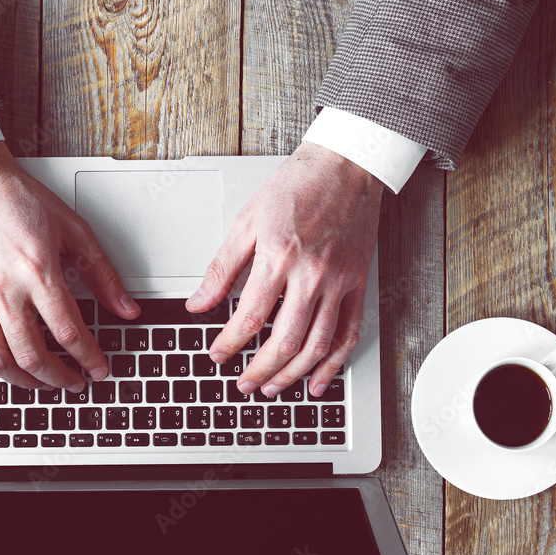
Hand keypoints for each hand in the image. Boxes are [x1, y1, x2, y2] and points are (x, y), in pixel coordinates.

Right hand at [0, 141, 139, 391]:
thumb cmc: (16, 199)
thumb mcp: (72, 229)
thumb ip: (102, 273)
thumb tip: (127, 307)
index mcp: (37, 271)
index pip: (68, 331)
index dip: (88, 358)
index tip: (98, 369)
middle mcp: (3, 290)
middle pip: (33, 355)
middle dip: (59, 378)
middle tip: (74, 383)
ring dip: (25, 381)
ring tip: (43, 382)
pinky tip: (4, 367)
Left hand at [185, 141, 383, 396]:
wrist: (347, 165)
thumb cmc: (297, 187)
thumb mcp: (247, 221)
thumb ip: (221, 268)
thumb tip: (198, 303)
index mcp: (279, 257)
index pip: (248, 318)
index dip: (229, 344)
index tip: (217, 355)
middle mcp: (312, 275)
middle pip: (284, 341)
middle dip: (260, 370)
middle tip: (243, 384)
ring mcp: (339, 282)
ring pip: (317, 346)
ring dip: (292, 375)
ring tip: (272, 388)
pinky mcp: (358, 284)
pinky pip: (349, 334)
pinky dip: (334, 364)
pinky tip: (319, 381)